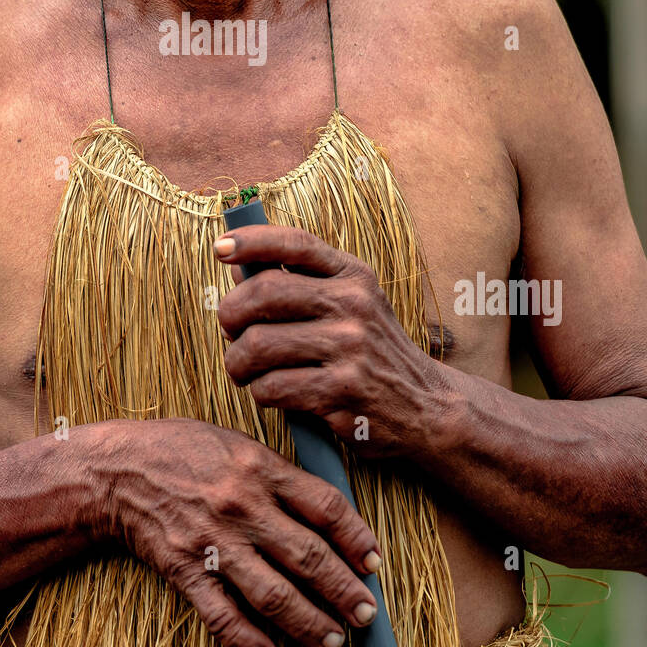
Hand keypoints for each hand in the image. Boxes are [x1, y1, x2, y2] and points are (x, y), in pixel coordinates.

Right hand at [101, 417, 380, 646]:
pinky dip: (246, 639)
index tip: (374, 562)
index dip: (356, 538)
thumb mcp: (237, 444)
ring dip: (308, 621)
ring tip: (331, 639)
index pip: (324, 507)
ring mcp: (214, 541)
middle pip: (307, 556)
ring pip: (273, 593)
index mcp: (260, 469)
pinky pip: (220, 613)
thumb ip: (280, 473)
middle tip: (366, 613)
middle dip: (343, 590)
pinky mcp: (185, 568)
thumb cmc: (182, 450)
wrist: (119, 468)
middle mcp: (242, 506)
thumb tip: (325, 509)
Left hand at [214, 224, 438, 456]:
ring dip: (236, 362)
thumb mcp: (350, 304)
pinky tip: (270, 392)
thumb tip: (237, 265)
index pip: (295, 243)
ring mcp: (349, 348)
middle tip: (228, 332)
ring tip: (243, 369)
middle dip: (229, 315)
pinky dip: (259, 392)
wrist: (426, 405)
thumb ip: (300, 283)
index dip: (252, 241)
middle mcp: (353, 304)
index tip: (220, 247)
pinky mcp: (341, 391)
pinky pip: (271, 387)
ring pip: (258, 345)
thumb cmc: (371, 351)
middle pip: (263, 292)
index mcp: (353, 275)